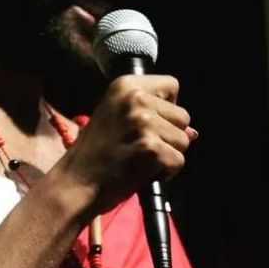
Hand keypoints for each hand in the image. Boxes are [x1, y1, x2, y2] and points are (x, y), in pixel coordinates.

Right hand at [51, 75, 197, 213]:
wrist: (75, 182)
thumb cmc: (95, 154)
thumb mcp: (117, 119)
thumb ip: (152, 116)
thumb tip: (192, 132)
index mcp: (126, 85)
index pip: (172, 84)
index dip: (168, 106)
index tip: (151, 123)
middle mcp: (136, 99)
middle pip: (183, 115)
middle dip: (170, 135)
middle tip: (141, 147)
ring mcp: (144, 123)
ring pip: (184, 140)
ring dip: (168, 155)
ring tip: (141, 160)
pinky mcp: (151, 148)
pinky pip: (179, 161)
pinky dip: (166, 173)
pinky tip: (144, 173)